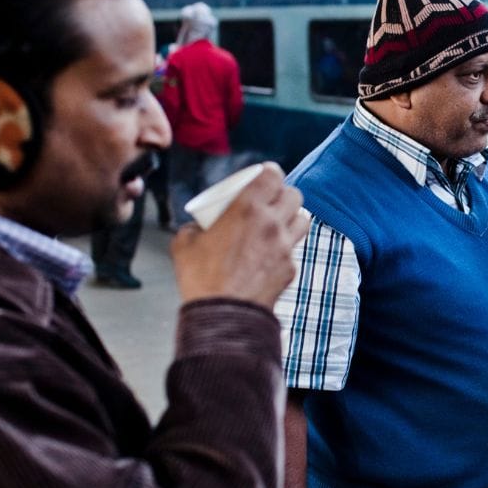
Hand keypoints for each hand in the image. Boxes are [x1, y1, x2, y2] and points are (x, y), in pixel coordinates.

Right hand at [171, 163, 308, 307]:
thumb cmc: (201, 278)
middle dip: (283, 193)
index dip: (270, 172)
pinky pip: (294, 250)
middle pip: (294, 194)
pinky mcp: (290, 268)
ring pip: (303, 219)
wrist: (223, 315)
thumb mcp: (184, 243)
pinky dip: (286, 247)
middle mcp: (272, 223)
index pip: (273, 175)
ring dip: (292, 216)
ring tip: (279, 222)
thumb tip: (198, 227)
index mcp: (247, 208)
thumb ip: (193, 227)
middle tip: (270, 200)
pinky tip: (272, 253)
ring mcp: (285, 246)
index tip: (264, 175)